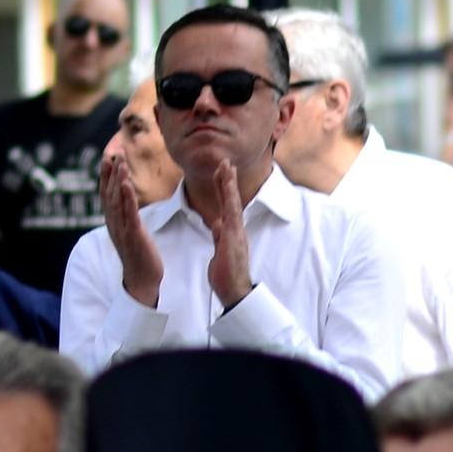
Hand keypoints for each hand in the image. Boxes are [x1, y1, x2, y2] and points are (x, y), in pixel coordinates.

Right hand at [101, 155, 161, 308]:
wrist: (142, 279)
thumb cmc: (139, 255)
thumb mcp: (131, 231)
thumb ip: (127, 216)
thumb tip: (126, 202)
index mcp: (113, 222)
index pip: (106, 194)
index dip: (106, 176)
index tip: (108, 157)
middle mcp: (113, 224)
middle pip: (109, 194)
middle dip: (111, 173)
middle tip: (114, 153)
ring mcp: (122, 230)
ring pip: (117, 201)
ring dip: (119, 181)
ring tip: (121, 163)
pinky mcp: (133, 235)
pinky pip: (129, 214)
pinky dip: (128, 198)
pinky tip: (128, 185)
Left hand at [207, 160, 251, 310]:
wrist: (234, 290)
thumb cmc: (226, 274)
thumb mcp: (218, 251)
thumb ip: (218, 236)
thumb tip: (217, 223)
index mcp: (230, 232)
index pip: (226, 206)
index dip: (223, 189)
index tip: (221, 174)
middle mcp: (235, 228)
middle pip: (230, 200)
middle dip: (226, 180)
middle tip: (225, 162)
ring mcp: (235, 231)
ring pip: (232, 201)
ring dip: (228, 182)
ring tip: (226, 165)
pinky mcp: (233, 235)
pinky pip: (231, 211)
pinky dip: (229, 195)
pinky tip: (227, 183)